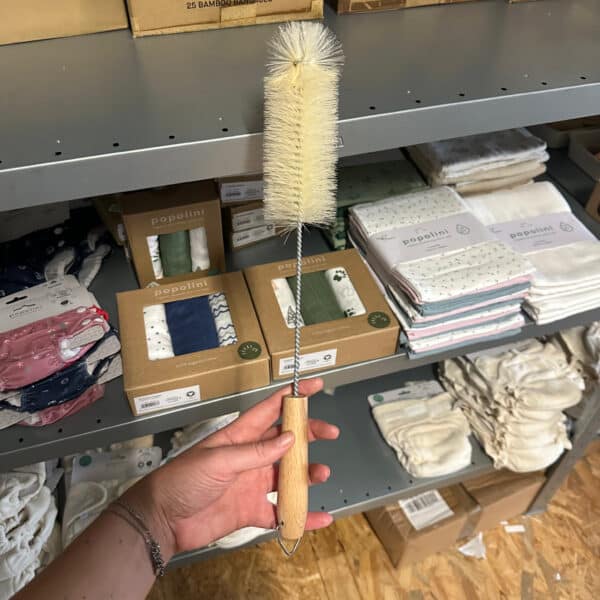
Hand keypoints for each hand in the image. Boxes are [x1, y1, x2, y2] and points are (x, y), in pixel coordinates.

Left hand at [125, 378, 337, 557]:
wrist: (162, 521)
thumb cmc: (181, 480)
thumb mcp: (218, 459)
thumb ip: (256, 452)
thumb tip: (288, 438)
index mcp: (240, 436)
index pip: (270, 409)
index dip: (292, 396)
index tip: (313, 386)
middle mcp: (250, 457)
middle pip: (286, 440)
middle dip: (309, 434)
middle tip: (329, 433)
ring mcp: (252, 483)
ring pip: (288, 475)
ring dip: (306, 474)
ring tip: (320, 473)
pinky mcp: (252, 510)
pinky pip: (281, 512)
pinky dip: (301, 516)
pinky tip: (319, 517)